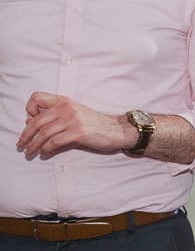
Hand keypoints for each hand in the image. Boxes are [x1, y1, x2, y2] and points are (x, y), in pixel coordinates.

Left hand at [16, 92, 131, 158]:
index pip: (38, 97)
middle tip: (21, 144)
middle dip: (26, 135)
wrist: (117, 129)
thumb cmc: (95, 124)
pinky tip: (44, 153)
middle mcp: (66, 108)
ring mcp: (73, 120)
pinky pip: (55, 142)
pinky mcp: (78, 133)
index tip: (29, 120)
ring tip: (29, 152)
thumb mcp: (74, 114)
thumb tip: (30, 121)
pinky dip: (46, 149)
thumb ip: (55, 116)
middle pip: (37, 121)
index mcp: (64, 101)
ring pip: (44, 133)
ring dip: (33, 145)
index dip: (30, 108)